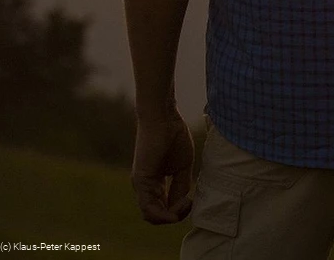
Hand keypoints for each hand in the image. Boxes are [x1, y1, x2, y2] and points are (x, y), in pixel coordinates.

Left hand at [131, 107, 193, 223]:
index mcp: (155, 184)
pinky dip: (163, 214)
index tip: (193, 200)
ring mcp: (141, 185)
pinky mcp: (140, 181)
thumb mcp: (183, 166)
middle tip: (189, 203)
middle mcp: (145, 187)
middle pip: (156, 216)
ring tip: (186, 203)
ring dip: (170, 216)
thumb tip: (182, 203)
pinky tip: (178, 208)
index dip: (179, 210)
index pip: (163, 208)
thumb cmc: (174, 136)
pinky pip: (148, 207)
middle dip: (175, 216)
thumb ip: (181, 185)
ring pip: (151, 215)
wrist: (164, 118)